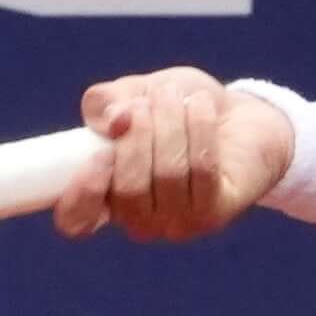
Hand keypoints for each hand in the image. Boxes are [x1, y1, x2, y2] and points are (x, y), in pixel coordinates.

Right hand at [59, 66, 285, 238]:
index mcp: (105, 196)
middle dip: (138, 135)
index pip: (76, 220)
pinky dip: (199, 128)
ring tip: (176, 95)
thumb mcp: (135, 92)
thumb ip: (107, 102)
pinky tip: (202, 106)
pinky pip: (202, 170)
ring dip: (171, 123)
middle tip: (148, 102)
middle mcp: (139, 219)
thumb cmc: (177, 108)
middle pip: (128, 190)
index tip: (100, 154)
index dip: (82, 194)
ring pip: (167, 176)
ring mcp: (178, 223)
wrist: (239, 115)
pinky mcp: (215, 213)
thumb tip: (112, 120)